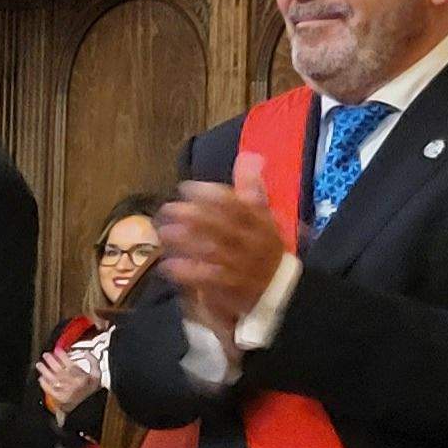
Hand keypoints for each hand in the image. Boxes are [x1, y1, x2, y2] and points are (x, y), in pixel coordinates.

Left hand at [36, 350, 98, 414]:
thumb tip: (87, 353)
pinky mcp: (61, 398)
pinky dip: (45, 384)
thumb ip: (93, 362)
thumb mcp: (97, 375)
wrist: (90, 407)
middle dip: (51, 361)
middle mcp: (73, 384)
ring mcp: (66, 391)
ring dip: (45, 370)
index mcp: (82, 378)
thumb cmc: (93, 391)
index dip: (63, 356)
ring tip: (40, 364)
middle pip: (60, 370)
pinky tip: (41, 378)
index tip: (57, 350)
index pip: (70, 364)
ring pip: (53, 379)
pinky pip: (51, 390)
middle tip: (46, 355)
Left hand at [156, 155, 289, 334]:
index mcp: (263, 224)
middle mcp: (254, 244)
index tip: (186, 187)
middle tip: (168, 209)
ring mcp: (243, 268)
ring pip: (215, 253)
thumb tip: (248, 156)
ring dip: (187, 242)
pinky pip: (209, 280)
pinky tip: (168, 265)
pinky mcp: (232, 290)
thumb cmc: (266, 249)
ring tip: (165, 233)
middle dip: (194, 216)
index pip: (239, 206)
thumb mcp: (265, 218)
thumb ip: (253, 189)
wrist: (282, 291)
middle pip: (224, 228)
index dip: (212, 195)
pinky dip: (188, 272)